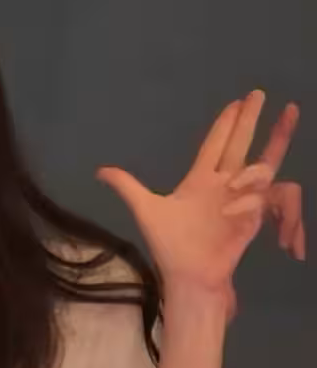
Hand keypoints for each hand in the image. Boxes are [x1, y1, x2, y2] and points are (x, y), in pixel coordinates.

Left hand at [98, 92, 300, 306]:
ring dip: (256, 171)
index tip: (236, 101)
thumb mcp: (145, 209)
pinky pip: (268, 197)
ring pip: (264, 167)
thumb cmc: (170, 245)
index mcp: (200, 179)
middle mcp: (224, 184)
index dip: (226, 123)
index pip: (216, 144)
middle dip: (253, 119)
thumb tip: (99, 170)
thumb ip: (127, 186)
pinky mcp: (255, 216)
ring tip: (241, 182)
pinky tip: (240, 214)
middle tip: (262, 94)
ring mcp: (242, 199)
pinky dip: (257, 200)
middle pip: (243, 144)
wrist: (188, 274)